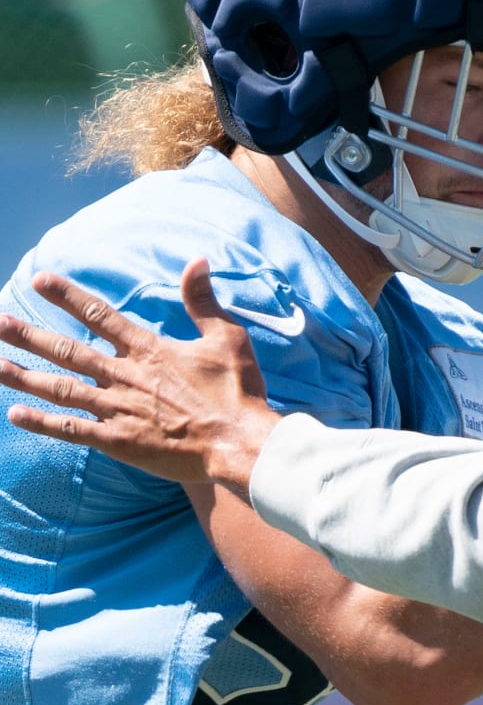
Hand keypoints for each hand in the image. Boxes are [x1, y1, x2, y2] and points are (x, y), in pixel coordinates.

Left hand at [0, 257, 276, 491]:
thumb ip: (203, 301)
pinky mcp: (119, 441)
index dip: (69, 296)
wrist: (239, 443)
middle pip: (67, 351)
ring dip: (23, 376)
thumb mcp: (227, 337)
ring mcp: (118, 410)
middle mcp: (125, 377)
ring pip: (60, 389)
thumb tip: (196, 261)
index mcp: (150, 350)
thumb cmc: (237, 392)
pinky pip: (72, 430)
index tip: (40, 280)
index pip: (100, 315)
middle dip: (28, 335)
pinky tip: (15, 414)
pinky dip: (43, 423)